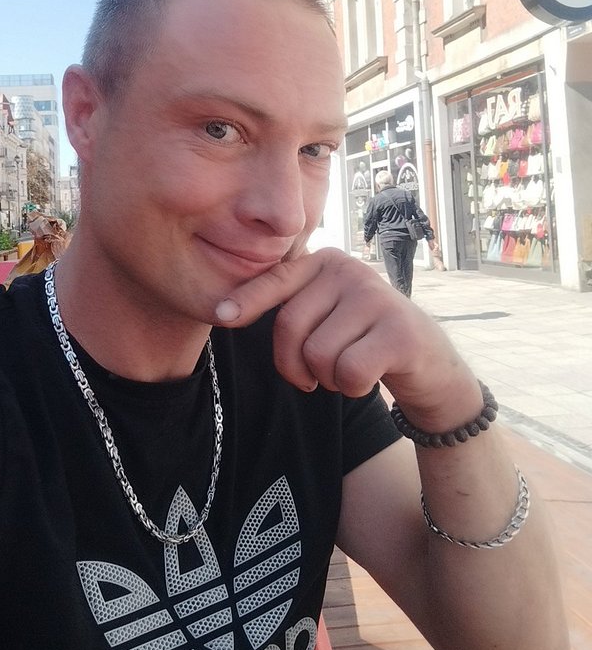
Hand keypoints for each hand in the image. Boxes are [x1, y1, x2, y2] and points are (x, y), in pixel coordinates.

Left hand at [215, 248, 478, 428]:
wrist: (428, 364)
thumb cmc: (363, 339)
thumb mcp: (326, 312)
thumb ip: (290, 304)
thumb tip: (226, 311)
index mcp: (327, 262)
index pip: (277, 280)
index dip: (247, 300)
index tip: (220, 317)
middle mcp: (350, 270)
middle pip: (290, 326)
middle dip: (294, 365)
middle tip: (315, 376)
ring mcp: (377, 297)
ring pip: (318, 354)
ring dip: (329, 378)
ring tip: (351, 367)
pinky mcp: (400, 331)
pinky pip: (348, 372)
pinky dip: (352, 387)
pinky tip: (372, 375)